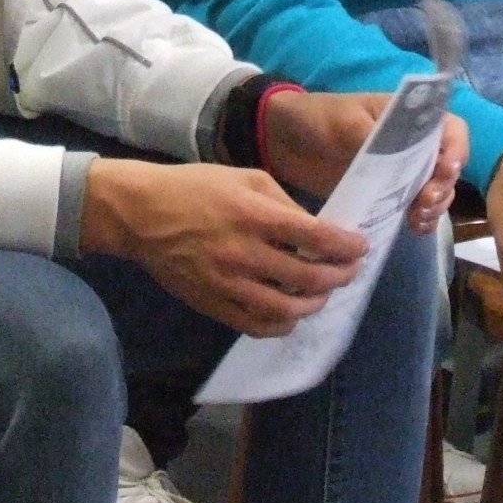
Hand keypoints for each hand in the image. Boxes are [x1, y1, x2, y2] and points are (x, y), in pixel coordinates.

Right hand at [81, 158, 368, 336]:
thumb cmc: (195, 187)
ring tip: (322, 294)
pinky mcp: (213, 304)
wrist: (142, 214)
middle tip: (349, 271)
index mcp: (253, 214)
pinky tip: (290, 315)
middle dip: (339, 276)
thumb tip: (314, 228)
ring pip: (286, 310)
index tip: (361, 248)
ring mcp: (228, 284)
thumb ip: (282, 202)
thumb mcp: (244, 176)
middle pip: (308, 277)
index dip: (345, 246)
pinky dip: (281, 325)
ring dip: (314, 304)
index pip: (315, 237)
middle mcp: (244, 253)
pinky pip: (256, 326)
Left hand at [259, 92, 468, 232]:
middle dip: (444, 186)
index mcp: (408, 117)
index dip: (456, 150)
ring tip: (417, 219)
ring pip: (436, 190)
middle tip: (424, 202)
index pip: (451, 129)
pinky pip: (414, 208)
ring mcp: (401, 171)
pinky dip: (421, 219)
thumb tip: (400, 153)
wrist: (284, 141)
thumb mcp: (344, 121)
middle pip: (448, 165)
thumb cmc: (317, 118)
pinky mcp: (387, 194)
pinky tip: (413, 228)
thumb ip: (373, 136)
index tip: (445, 171)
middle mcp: (413, 144)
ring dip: (436, 207)